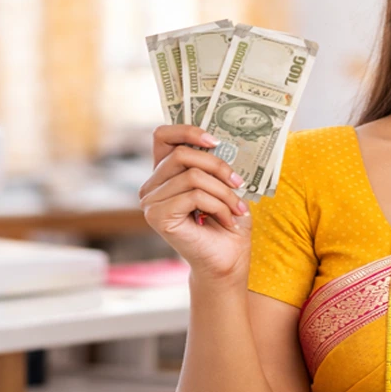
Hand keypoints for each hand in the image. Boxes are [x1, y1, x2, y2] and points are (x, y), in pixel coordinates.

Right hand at [139, 125, 252, 284]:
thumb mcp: (222, 184)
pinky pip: (194, 196)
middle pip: (182, 154)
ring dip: (223, 192)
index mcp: (164, 174)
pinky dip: (219, 206)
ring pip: (192, 176)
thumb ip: (211, 162)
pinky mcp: (158, 217)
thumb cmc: (227, 222)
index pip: (163, 136)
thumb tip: (216, 139)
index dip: (187, 131)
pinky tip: (227, 221)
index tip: (215, 141)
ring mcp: (151, 202)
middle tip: (239, 183)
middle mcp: (151, 187)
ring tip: (237, 208)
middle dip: (218, 166)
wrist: (227, 261)